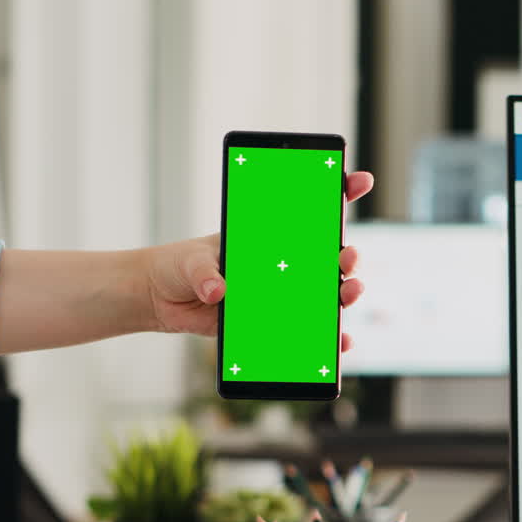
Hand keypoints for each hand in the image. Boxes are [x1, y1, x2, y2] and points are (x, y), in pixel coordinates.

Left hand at [145, 171, 373, 351]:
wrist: (161, 299)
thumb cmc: (178, 266)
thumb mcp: (189, 261)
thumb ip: (204, 272)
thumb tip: (218, 290)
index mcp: (270, 238)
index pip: (311, 211)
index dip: (339, 192)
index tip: (360, 180)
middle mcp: (285, 265)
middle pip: (330, 258)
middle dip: (347, 256)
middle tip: (346, 258)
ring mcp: (284, 295)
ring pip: (327, 294)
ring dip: (345, 293)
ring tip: (349, 293)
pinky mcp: (275, 323)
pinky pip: (309, 331)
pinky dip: (329, 338)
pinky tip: (340, 342)